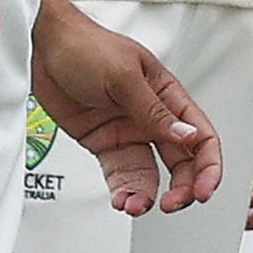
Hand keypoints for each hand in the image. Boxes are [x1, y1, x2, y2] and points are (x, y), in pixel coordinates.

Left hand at [33, 0, 222, 217]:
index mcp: (168, 96)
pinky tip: (120, 199)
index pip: (200, 136)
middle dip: (182, 188)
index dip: (208, 166)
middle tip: (171, 204)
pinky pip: (119, 174)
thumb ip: (154, 111)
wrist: (44, 49)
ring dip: (148, 194)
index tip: (203, 191)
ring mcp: (128, 132)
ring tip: (135, 206)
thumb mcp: (124, 76)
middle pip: (181, 162)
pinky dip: (123, 190)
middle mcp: (152, 117)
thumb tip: (187, 136)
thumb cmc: (87, 46)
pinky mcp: (104, 143)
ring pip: (150, 174)